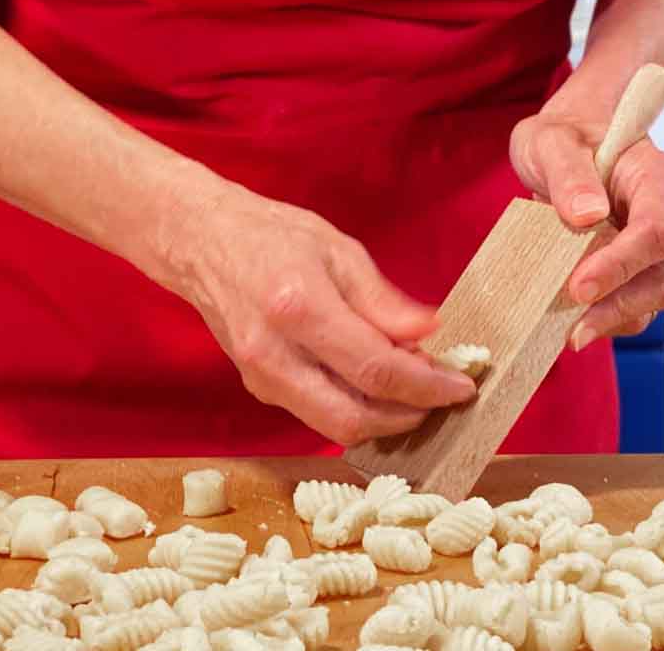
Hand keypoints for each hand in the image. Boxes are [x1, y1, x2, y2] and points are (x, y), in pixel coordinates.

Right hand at [156, 183, 479, 444]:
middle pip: (353, 417)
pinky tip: (376, 388)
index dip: (426, 386)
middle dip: (408, 418)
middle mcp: (274, 352)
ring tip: (415, 397)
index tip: (462, 387)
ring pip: (334, 426)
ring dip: (383, 422)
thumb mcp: (339, 250)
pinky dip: (354, 409)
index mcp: (299, 307)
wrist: (202, 243)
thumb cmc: (273, 237)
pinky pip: (315, 414)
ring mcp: (260, 376)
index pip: (375, 368)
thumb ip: (384, 299)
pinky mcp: (257, 388)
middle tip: (441, 400)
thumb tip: (431, 334)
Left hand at [510, 111, 663, 350]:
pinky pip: (641, 300)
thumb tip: (587, 214)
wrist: (575, 138)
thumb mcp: (551, 142)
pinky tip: (578, 323)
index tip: (579, 286)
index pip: (656, 228)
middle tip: (574, 328)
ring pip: (660, 292)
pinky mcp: (646, 264)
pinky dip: (613, 317)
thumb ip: (568, 173)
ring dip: (619, 317)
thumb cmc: (566, 135)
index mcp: (654, 174)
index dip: (622, 263)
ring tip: (573, 332)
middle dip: (621, 304)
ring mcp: (663, 241)